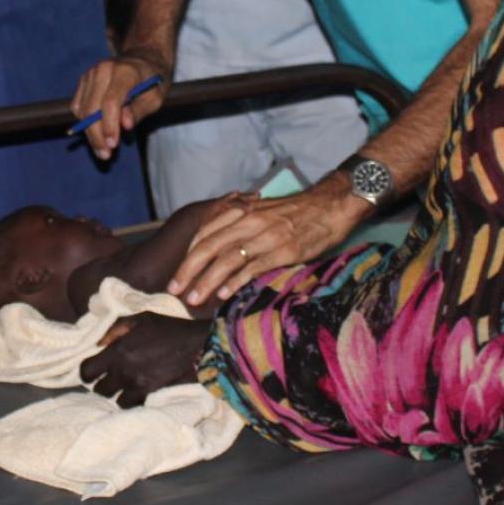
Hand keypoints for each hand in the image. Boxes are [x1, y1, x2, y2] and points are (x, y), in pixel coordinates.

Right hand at [70, 47, 170, 159]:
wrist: (144, 58)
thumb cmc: (153, 81)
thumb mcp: (155, 97)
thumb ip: (139, 110)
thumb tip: (125, 125)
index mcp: (125, 71)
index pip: (111, 102)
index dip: (110, 126)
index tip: (113, 145)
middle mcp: (104, 69)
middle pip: (92, 108)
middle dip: (97, 135)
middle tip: (105, 155)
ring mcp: (91, 73)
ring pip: (82, 109)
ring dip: (89, 133)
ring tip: (102, 149)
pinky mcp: (84, 79)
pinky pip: (78, 106)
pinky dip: (84, 121)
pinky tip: (97, 131)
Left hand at [79, 312, 212, 407]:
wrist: (198, 346)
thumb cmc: (170, 329)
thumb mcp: (141, 319)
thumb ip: (116, 328)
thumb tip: (97, 343)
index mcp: (118, 349)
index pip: (87, 371)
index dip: (87, 372)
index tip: (94, 370)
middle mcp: (124, 370)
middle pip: (99, 390)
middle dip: (103, 383)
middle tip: (111, 377)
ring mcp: (137, 385)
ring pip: (115, 400)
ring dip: (118, 394)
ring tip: (125, 385)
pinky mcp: (150, 395)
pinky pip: (132, 405)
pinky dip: (133, 400)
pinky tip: (138, 391)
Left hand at [169, 179, 367, 307]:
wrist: (329, 205)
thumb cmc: (294, 212)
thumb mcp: (262, 211)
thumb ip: (240, 225)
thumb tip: (219, 249)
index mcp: (241, 211)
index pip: (205, 232)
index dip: (188, 254)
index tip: (179, 273)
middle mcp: (248, 221)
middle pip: (208, 246)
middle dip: (187, 269)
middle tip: (174, 289)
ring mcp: (265, 236)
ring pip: (226, 259)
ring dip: (206, 280)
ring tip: (193, 298)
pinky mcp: (282, 250)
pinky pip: (252, 267)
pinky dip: (235, 281)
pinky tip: (223, 294)